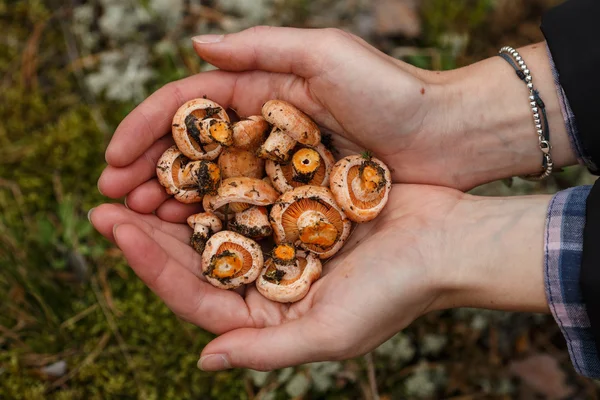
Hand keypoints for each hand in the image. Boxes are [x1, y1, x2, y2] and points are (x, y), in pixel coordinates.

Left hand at [89, 184, 550, 370]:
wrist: (449, 241)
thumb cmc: (398, 291)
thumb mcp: (330, 333)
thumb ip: (265, 352)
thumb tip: (204, 361)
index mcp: (270, 315)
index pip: (195, 295)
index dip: (151, 265)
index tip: (117, 230)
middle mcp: (269, 280)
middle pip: (195, 258)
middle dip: (148, 233)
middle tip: (105, 203)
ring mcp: (281, 240)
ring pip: (214, 222)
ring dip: (176, 201)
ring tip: (137, 177)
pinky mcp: (297, 206)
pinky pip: (247, 190)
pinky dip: (219, 176)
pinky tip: (192, 158)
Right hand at [98, 28, 576, 222]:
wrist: (448, 135)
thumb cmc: (394, 91)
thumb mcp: (327, 53)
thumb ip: (262, 46)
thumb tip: (196, 45)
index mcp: (262, 91)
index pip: (187, 107)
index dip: (144, 130)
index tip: (111, 160)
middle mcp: (264, 128)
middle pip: (190, 150)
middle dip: (147, 171)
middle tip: (113, 201)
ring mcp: (281, 165)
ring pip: (213, 184)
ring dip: (172, 202)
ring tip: (142, 222)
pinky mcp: (301, 196)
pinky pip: (248, 210)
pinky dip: (217, 222)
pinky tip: (193, 238)